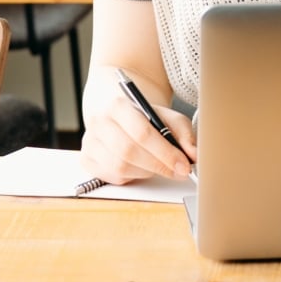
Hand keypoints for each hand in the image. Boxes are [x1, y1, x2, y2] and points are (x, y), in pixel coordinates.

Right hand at [79, 86, 197, 183]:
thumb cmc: (143, 115)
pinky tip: (139, 166)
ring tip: (157, 165)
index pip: (142, 133)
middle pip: (128, 152)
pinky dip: (131, 176)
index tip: (183, 165)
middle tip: (178, 171)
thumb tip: (194, 155)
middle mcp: (99, 122)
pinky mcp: (87, 159)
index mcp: (117, 105)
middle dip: (158, 166)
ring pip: (120, 167)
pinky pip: (112, 177)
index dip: (165, 153)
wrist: (117, 110)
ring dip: (146, 171)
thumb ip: (183, 133)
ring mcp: (90, 142)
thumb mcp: (167, 116)